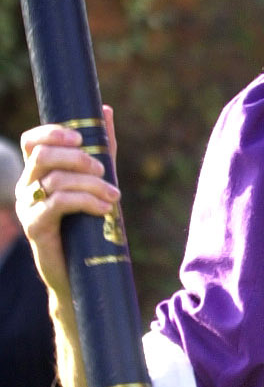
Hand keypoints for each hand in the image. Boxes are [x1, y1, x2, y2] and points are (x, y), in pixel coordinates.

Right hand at [16, 107, 120, 296]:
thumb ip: (101, 150)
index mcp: (38, 174)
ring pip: (55, 179)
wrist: (82, 275)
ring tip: (114, 196)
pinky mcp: (34, 227)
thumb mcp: (98, 183)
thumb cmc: (90, 228)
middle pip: (43, 156)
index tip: (81, 138)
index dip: (53, 132)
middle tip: (103, 171)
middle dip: (78, 158)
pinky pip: (57, 203)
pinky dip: (85, 201)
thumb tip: (106, 111)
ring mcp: (27, 207)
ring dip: (90, 183)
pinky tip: (104, 208)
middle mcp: (27, 187)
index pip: (33, 141)